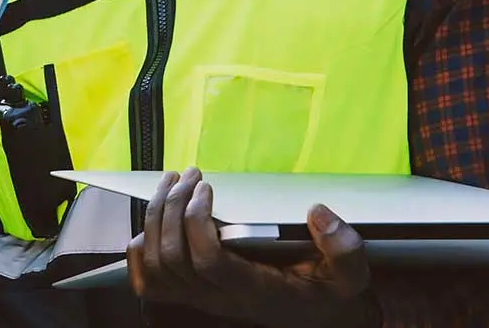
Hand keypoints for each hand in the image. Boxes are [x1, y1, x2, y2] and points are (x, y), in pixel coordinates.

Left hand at [128, 167, 377, 327]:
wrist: (311, 314)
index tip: (208, 187)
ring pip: (156, 263)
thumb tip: (318, 213)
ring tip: (172, 182)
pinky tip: (155, 216)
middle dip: (174, 207)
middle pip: (174, 256)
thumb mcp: (348, 274)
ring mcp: (199, 298)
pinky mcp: (187, 294)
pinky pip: (147, 279)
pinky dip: (140, 246)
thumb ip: (343, 248)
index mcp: (254, 290)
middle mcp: (219, 298)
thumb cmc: (325, 289)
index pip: (209, 260)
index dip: (198, 222)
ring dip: (156, 215)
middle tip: (189, 174)